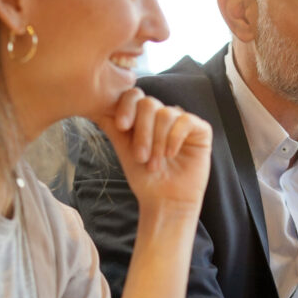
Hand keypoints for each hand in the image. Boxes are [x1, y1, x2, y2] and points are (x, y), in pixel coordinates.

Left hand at [91, 88, 211, 212]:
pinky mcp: (200, 130)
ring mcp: (182, 121)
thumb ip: (113, 126)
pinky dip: (175, 138)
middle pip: (149, 104)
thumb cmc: (144, 179)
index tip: (122, 127)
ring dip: (157, 142)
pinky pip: (186, 121)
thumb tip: (96, 106)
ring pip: (166, 114)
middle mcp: (162, 116)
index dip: (126, 107)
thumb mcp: (123, 150)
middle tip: (140, 157)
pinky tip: (172, 155)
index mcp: (143, 118)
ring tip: (155, 164)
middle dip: (142, 132)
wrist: (164, 201)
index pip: (134, 96)